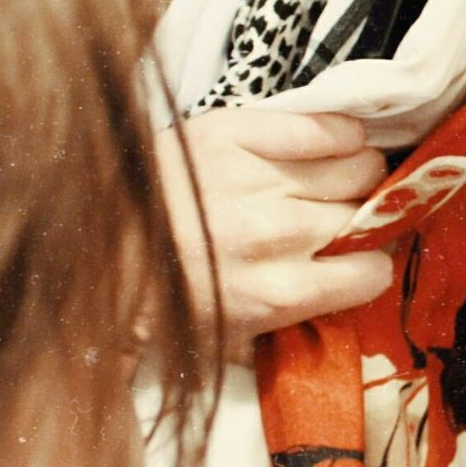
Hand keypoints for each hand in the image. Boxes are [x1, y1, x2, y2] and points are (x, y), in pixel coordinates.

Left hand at [159, 109, 393, 353]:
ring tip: (334, 179)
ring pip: (361, 166)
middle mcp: (279, 234)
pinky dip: (340, 133)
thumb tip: (344, 317)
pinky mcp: (239, 132)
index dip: (367, 266)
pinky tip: (331, 143)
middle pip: (370, 215)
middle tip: (342, 217)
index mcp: (279, 293)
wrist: (92, 239)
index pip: (373, 273)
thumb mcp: (226, 338)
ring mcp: (260, 179)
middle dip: (364, 217)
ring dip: (358, 173)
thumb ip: (288, 332)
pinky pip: (325, 127)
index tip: (355, 259)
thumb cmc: (163, 294)